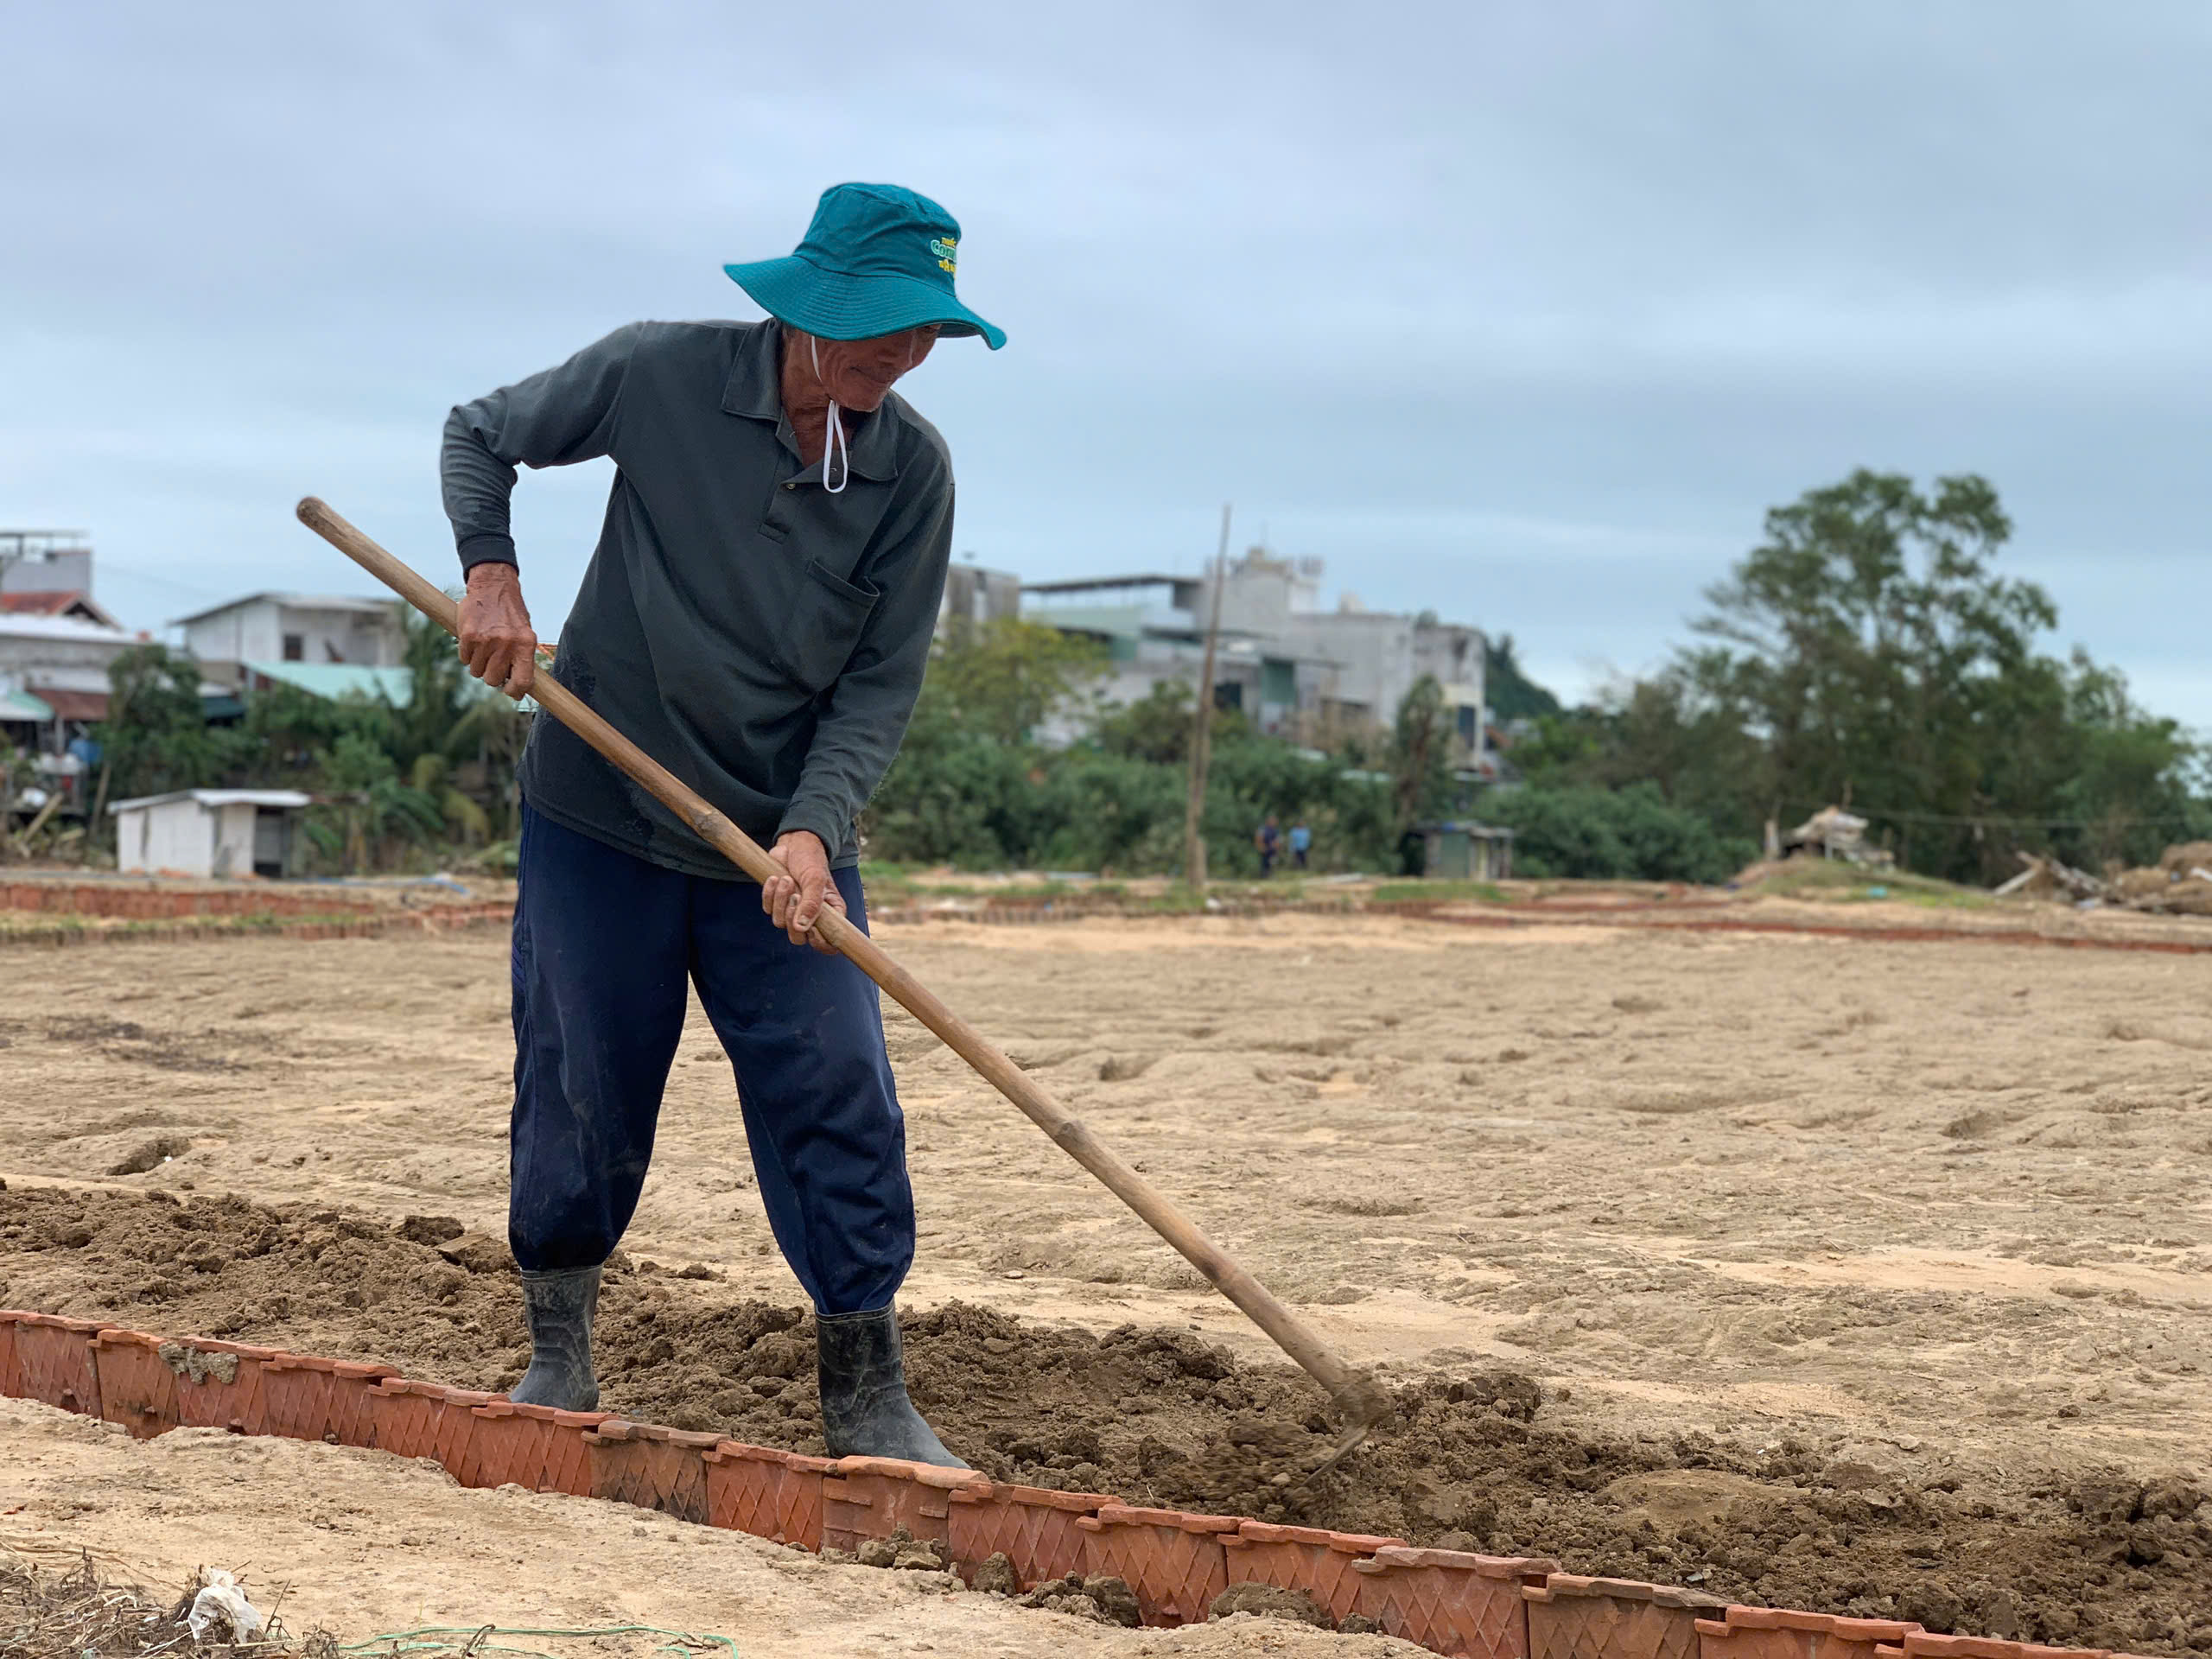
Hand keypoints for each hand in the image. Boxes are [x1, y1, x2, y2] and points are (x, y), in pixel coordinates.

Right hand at [457, 563, 537, 696]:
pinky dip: (467, 654)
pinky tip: (474, 640)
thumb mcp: (524, 634)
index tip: (510, 691)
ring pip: (476, 671)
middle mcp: (507, 643)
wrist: (493, 586)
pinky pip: (464, 658)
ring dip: (478, 664)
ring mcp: (486, 640)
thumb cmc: (510, 614)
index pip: (523, 681)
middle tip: (493, 663)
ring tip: (484, 647)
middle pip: (493, 679)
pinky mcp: (468, 636)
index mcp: (525, 644)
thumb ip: (521, 659)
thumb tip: (518, 688)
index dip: (515, 691)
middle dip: (492, 676)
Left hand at [763, 830, 845, 951]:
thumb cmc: (811, 859)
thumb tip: (801, 927)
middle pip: (799, 938)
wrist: (793, 843)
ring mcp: (792, 911)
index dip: (820, 943)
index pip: (830, 943)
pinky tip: (774, 878)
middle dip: (792, 918)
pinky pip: (768, 910)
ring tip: (786, 879)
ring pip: (780, 924)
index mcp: (831, 913)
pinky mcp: (776, 903)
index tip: (812, 930)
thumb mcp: (815, 879)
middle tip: (795, 896)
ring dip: (780, 900)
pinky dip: (769, 894)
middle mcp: (812, 916)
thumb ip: (811, 903)